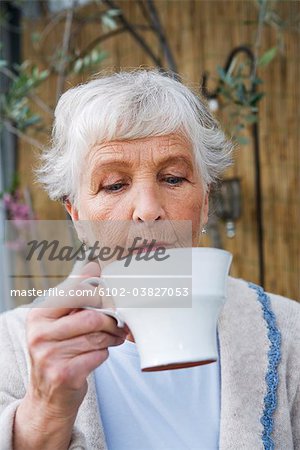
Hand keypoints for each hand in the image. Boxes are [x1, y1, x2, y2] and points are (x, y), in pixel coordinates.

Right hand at [14, 260, 127, 448]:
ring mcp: (49, 355)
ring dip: (112, 337)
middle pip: (92, 315)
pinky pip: (98, 355)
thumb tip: (94, 264)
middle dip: (111, 319)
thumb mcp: (58, 321)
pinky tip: (100, 353)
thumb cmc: (59, 350)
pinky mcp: (64, 374)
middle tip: (118, 320)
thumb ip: (75, 294)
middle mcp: (39, 333)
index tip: (109, 294)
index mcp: (39, 314)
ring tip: (114, 336)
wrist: (48, 396)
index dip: (98, 291)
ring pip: (98, 336)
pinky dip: (106, 353)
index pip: (75, 290)